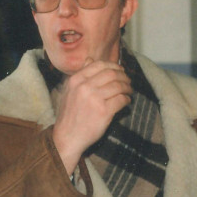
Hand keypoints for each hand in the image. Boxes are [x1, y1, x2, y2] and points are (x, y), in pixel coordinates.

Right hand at [52, 58, 131, 174]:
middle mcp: (84, 87)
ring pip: (118, 86)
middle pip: (111, 74)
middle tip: (127, 81)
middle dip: (123, 76)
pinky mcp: (104, 111)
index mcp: (76, 80)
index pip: (99, 65)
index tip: (120, 70)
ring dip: (127, 88)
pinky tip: (126, 101)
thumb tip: (90, 59)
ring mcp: (94, 99)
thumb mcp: (69, 91)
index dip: (113, 66)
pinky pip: (121, 100)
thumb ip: (80, 75)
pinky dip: (127, 99)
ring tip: (128, 91)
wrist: (67, 136)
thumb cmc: (70, 114)